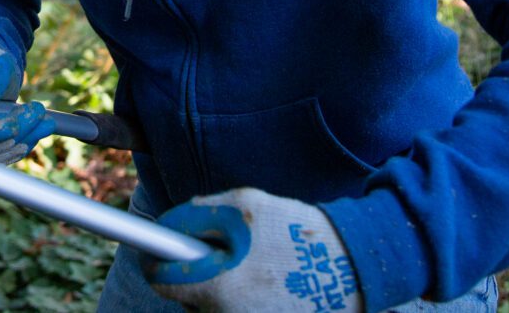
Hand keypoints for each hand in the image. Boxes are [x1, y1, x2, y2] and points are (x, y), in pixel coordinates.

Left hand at [143, 187, 363, 311]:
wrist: (353, 267)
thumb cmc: (295, 233)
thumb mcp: (243, 206)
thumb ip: (197, 213)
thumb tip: (168, 225)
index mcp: (218, 286)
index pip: (161, 281)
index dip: (155, 262)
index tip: (155, 254)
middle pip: (186, 299)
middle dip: (193, 276)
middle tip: (218, 256)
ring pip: (209, 309)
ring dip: (217, 291)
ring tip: (250, 269)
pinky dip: (238, 302)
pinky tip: (263, 287)